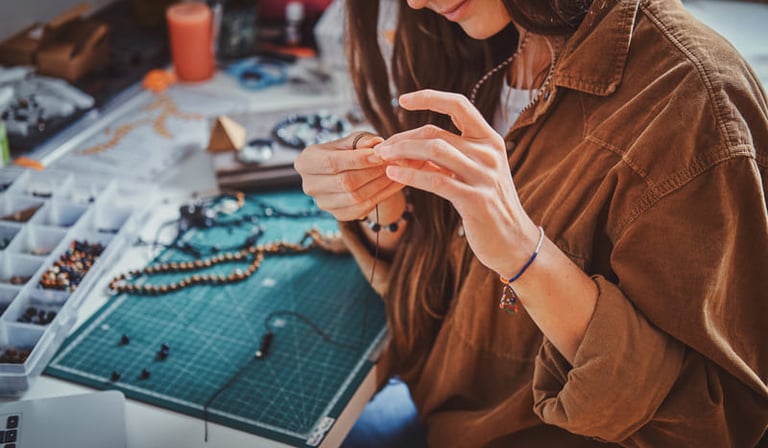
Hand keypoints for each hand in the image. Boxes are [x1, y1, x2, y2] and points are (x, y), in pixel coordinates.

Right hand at [294, 132, 404, 221]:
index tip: (380, 155)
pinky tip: (394, 184)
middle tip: (392, 163)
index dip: (357, 160)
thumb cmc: (349, 151)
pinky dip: (381, 196)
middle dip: (372, 172)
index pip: (332, 163)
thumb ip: (363, 141)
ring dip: (379, 185)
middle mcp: (309, 185)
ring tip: (395, 172)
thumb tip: (376, 145)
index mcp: (305, 162)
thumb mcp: (353, 140)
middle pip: (344, 182)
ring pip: (355, 197)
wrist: (349, 171)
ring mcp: (322, 203)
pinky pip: (362, 209)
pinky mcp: (338, 215)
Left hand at [374, 89, 539, 277]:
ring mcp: (484, 176)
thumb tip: (411, 144)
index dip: (429, 97)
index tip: (402, 99)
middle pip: (436, 133)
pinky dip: (409, 175)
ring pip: (434, 151)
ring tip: (383, 158)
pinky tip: (393, 175)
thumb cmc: (488, 205)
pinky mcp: (475, 200)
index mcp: (490, 140)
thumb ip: (451, 155)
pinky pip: (435, 181)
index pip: (459, 105)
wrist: (513, 241)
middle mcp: (489, 153)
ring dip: (402, 152)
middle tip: (382, 148)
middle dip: (402, 138)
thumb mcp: (473, 173)